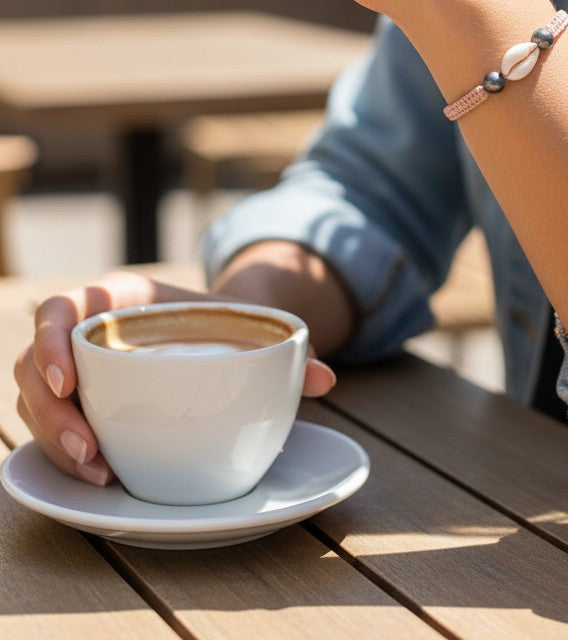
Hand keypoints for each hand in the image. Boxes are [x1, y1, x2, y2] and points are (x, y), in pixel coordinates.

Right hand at [14, 269, 335, 485]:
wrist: (214, 334)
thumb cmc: (220, 323)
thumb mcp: (245, 323)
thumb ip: (282, 346)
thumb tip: (326, 377)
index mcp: (113, 296)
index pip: (58, 308)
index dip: (51, 339)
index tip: (68, 381)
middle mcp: (82, 331)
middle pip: (35, 364)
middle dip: (52, 412)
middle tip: (89, 450)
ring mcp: (72, 370)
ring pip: (36, 401)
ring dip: (57, 440)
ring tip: (99, 471)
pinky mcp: (75, 405)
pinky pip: (51, 427)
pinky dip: (68, 453)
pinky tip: (102, 476)